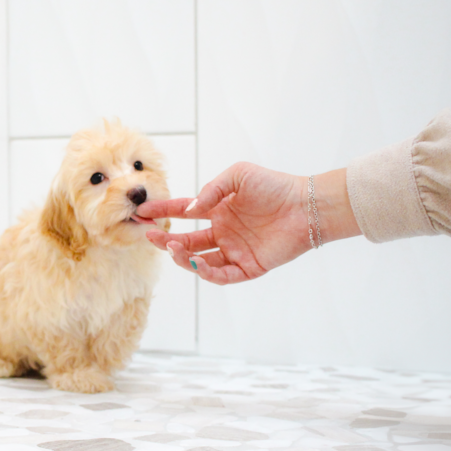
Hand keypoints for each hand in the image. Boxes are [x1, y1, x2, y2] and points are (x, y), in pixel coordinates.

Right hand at [136, 163, 359, 284]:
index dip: (164, 212)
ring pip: (201, 261)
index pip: (185, 213)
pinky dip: (208, 273)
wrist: (306, 205)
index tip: (144, 211)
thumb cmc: (275, 186)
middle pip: (187, 241)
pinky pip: (224, 275)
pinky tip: (198, 263)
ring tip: (173, 247)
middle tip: (151, 235)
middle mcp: (224, 232)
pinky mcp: (249, 266)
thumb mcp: (238, 175)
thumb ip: (212, 190)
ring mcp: (235, 250)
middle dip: (166, 240)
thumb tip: (190, 209)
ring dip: (184, 257)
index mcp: (219, 210)